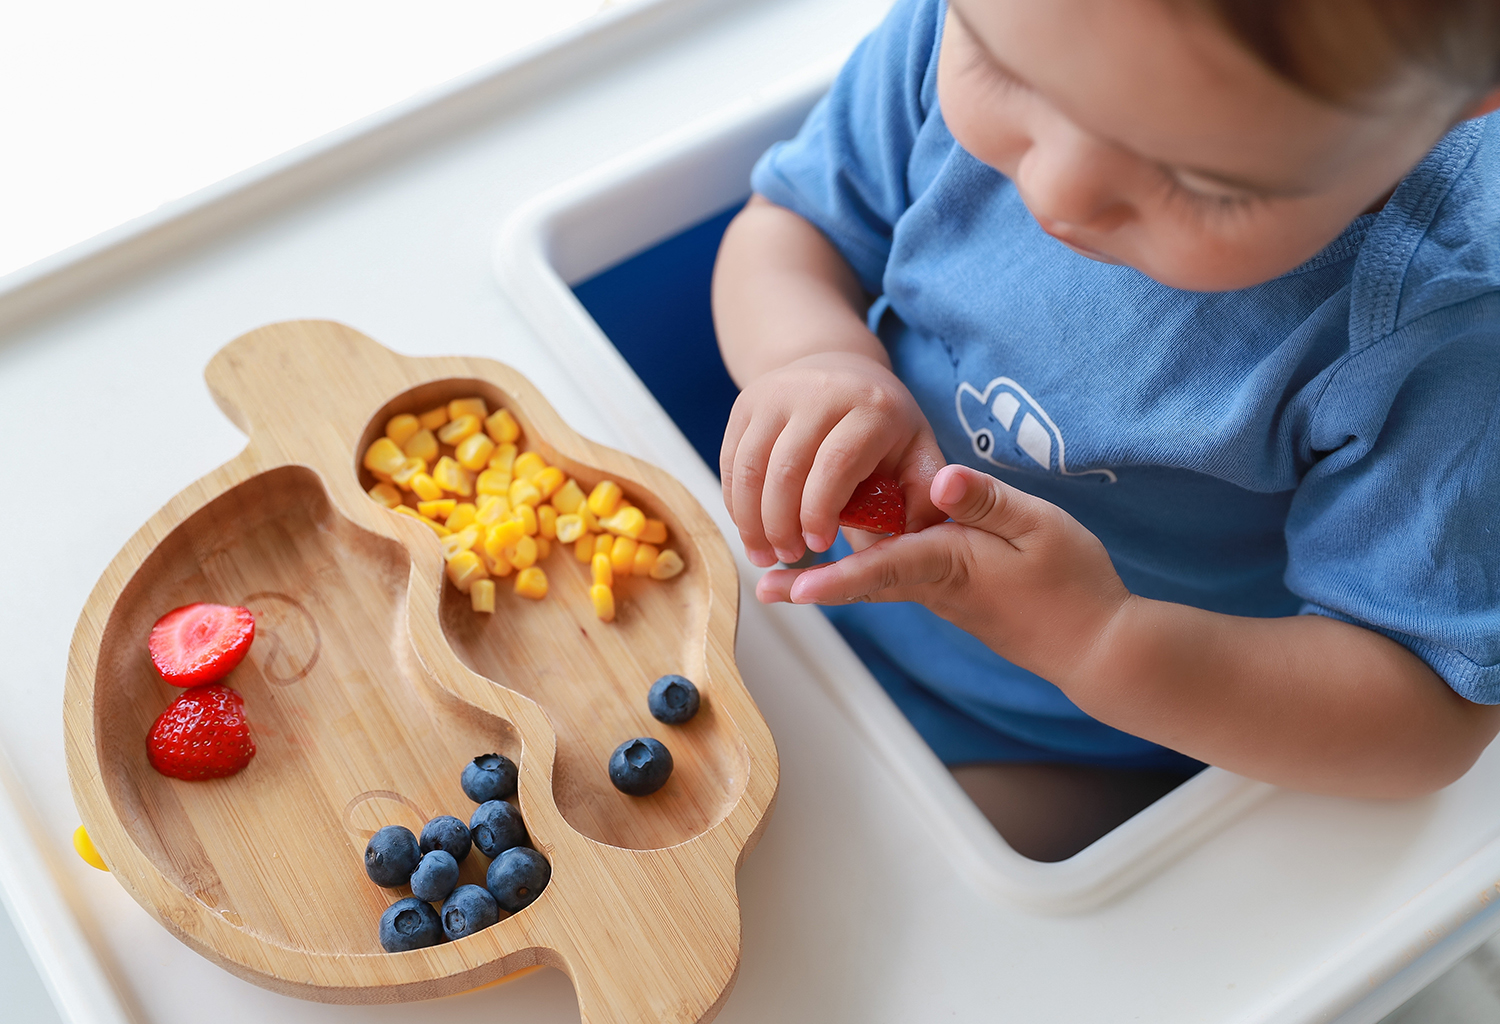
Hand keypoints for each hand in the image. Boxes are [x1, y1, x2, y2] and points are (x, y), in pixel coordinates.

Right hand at [720, 351, 947, 566]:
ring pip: (749, 467)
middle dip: (781, 524)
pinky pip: (731, 461)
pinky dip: (735, 503)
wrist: (840, 369)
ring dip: (751, 520)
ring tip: (765, 554)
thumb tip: (914, 540)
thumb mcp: (918, 453)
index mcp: (870, 407)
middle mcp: (820, 392)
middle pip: (786, 468)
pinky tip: (750, 529)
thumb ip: (924, 498)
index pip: (836, 462)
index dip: (821, 511)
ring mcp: (776, 394)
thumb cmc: (884, 427)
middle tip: (789, 557)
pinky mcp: (745, 404)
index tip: (820, 547)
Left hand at [757, 465, 1131, 684]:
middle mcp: (935, 584)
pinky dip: (865, 574)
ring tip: (786, 579)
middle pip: (863, 583)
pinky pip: (898, 581)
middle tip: (766, 589)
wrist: (1095, 644)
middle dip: (813, 586)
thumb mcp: (1038, 526)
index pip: (881, 568)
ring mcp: (942, 595)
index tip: (793, 587)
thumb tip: (937, 479)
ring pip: (878, 583)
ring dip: (832, 580)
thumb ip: (986, 501)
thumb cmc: (1072, 582)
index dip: (834, 576)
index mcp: (949, 562)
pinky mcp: (953, 595)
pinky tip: (851, 555)